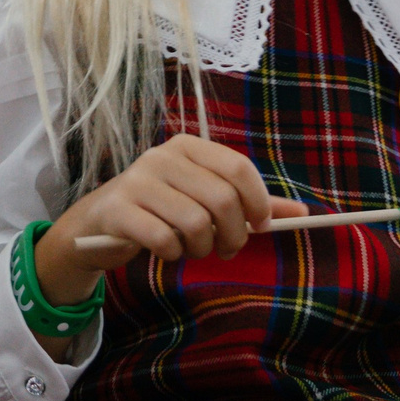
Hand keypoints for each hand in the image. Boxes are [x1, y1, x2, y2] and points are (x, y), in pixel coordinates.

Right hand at [38, 135, 307, 304]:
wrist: (98, 223)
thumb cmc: (160, 209)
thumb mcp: (204, 200)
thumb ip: (249, 205)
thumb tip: (301, 212)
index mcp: (188, 146)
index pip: (237, 168)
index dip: (257, 201)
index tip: (260, 226)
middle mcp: (162, 156)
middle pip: (221, 199)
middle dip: (233, 235)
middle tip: (227, 249)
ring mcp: (137, 181)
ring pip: (195, 223)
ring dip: (201, 248)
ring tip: (192, 250)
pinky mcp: (119, 210)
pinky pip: (163, 239)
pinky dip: (173, 254)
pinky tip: (167, 251)